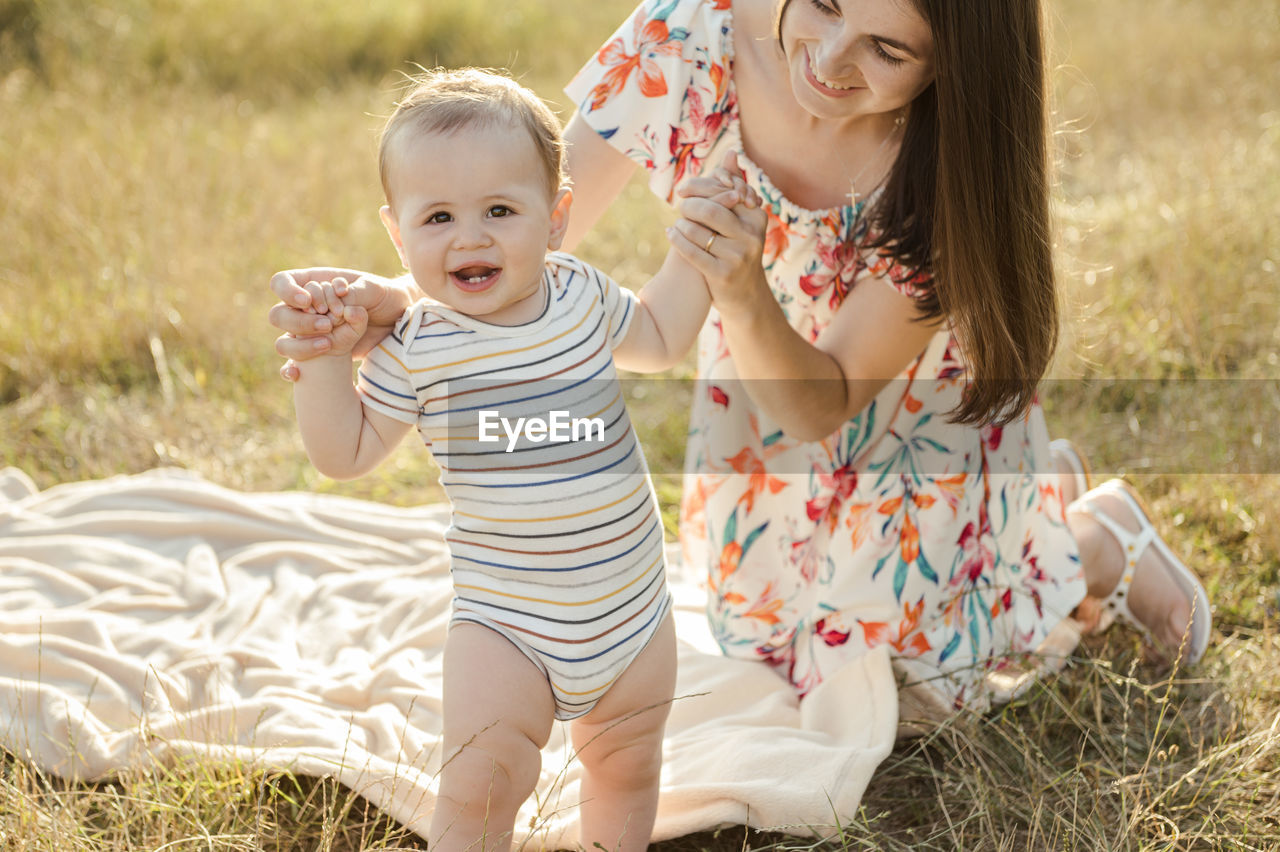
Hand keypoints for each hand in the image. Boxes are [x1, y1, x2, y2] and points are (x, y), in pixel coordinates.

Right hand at [267, 267, 410, 379]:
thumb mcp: (374, 289)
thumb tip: (343, 308)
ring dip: (300, 345)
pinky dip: (291, 370)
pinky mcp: (317, 354)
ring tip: (328, 344)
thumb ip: (356, 293)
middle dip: (299, 321)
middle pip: (278, 314)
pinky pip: (294, 364)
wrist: (396, 321)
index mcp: (313, 283)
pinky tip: (297, 375)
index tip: (307, 301)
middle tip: (328, 325)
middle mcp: (305, 309)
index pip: (281, 282)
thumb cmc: (383, 297)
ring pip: (284, 341)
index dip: (287, 291)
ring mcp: (309, 333)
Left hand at [668, 151, 768, 316]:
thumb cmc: (738, 249)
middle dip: (689, 205)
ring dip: (681, 224)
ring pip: (698, 231)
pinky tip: (670, 234)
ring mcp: (738, 257)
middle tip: (679, 205)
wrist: (746, 295)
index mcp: (756, 217)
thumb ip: (735, 185)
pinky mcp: (723, 275)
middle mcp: (751, 236)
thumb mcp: (741, 219)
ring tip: (676, 223)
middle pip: (711, 210)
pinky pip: (692, 252)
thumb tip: (731, 152)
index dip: (701, 187)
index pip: (725, 191)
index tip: (683, 189)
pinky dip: (677, 241)